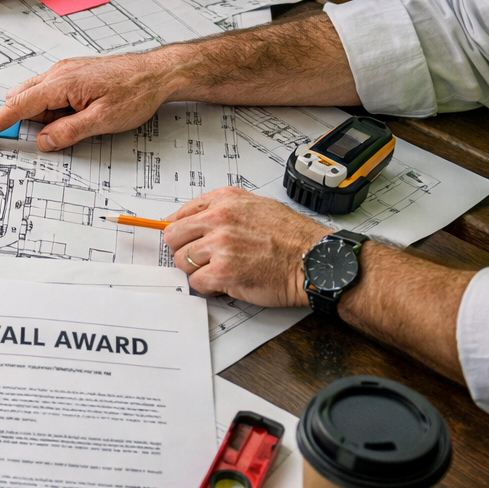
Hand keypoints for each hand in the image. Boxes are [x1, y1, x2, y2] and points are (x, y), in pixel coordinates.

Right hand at [0, 52, 177, 149]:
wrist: (158, 72)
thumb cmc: (135, 92)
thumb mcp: (103, 120)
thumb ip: (68, 132)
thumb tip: (43, 142)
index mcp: (61, 82)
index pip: (16, 106)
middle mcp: (57, 73)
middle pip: (23, 102)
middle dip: (31, 123)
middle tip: (62, 132)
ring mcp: (64, 72)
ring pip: (38, 100)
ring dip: (49, 118)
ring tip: (85, 121)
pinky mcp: (72, 76)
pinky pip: (52, 96)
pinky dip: (57, 111)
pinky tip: (83, 115)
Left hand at [163, 188, 328, 306]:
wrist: (315, 260)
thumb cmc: (292, 237)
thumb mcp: (256, 206)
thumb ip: (223, 209)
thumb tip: (193, 219)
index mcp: (225, 200)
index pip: (180, 213)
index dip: (180, 230)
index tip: (183, 239)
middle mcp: (220, 219)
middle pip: (173, 238)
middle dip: (184, 250)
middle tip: (202, 258)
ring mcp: (220, 246)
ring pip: (182, 261)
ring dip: (198, 270)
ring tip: (221, 269)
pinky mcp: (224, 272)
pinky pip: (196, 282)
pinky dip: (208, 286)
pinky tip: (225, 282)